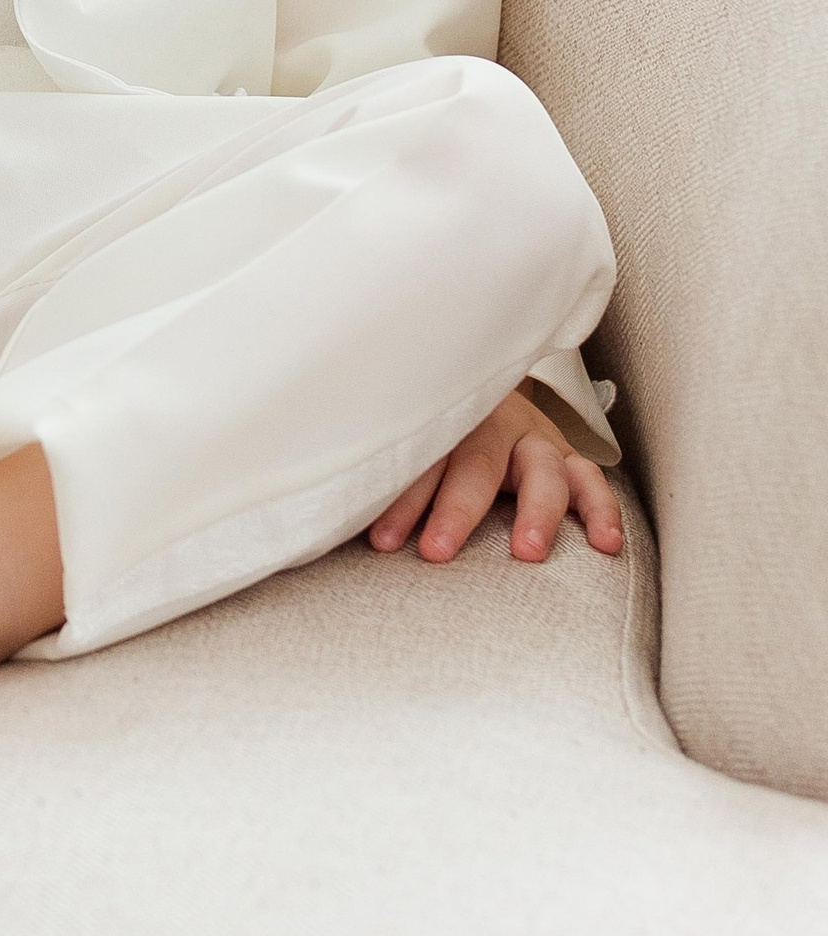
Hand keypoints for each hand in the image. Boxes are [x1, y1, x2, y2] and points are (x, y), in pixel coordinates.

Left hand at [367, 389, 622, 567]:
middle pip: (474, 464)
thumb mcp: (404, 438)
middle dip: (454, 509)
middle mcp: (490, 424)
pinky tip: (606, 545)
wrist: (477, 384)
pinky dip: (601, 510)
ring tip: (525, 552)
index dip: (399, 500)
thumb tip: (329, 513)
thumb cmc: (429, 431)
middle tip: (435, 551)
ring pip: (540, 469)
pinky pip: (591, 480)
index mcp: (440, 418)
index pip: (419, 459)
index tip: (380, 541)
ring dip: (534, 511)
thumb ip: (381, 468)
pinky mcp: (565, 456)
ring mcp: (532, 438)